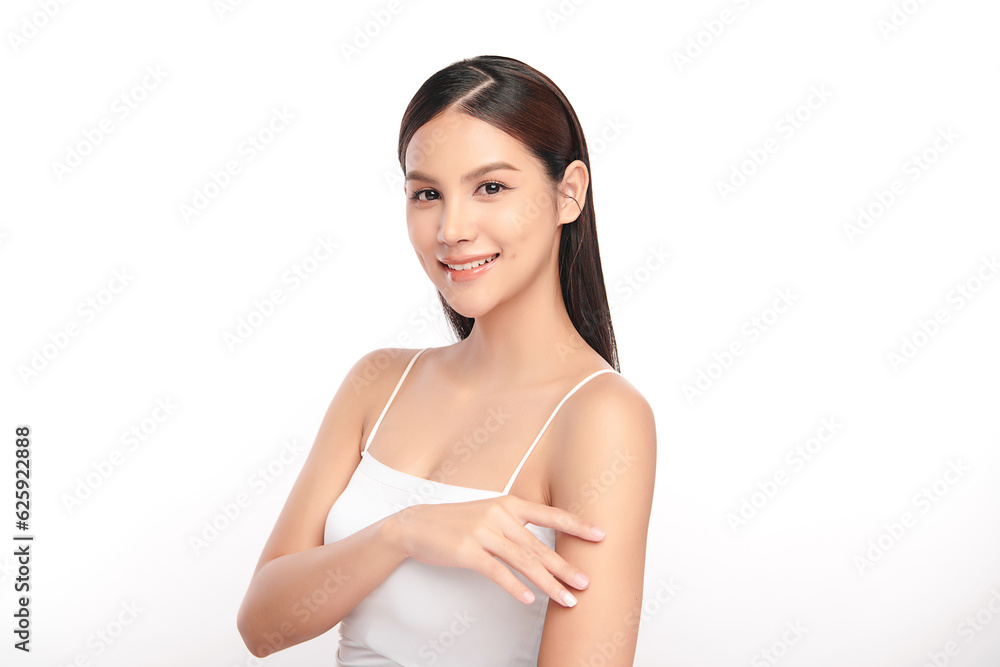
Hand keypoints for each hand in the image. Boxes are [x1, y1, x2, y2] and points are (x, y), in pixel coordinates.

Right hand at [383, 495, 604, 607]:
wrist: (416, 525)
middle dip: (565, 567)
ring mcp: (483, 532)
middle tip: (586, 583)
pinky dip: (514, 587)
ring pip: (523, 562)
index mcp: (508, 504)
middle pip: (539, 546)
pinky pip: (497, 572)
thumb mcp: (487, 514)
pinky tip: (529, 600)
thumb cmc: (455, 522)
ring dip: (548, 583)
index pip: (549, 515)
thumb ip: (513, 525)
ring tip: (567, 599)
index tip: (600, 534)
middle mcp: (498, 514)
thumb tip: (541, 545)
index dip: (576, 525)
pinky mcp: (467, 550)